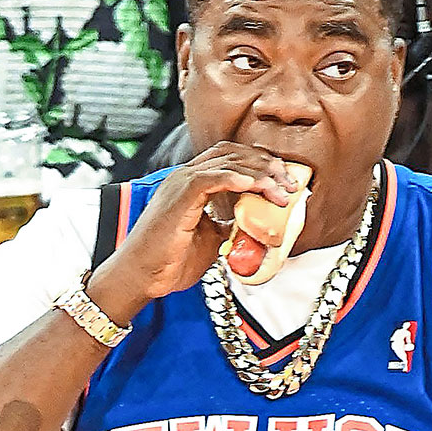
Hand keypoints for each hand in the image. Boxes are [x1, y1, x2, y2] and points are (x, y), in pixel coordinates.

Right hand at [89, 144, 296, 324]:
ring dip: (259, 174)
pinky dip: (235, 178)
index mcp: (193, 183)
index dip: (261, 165)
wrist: (141, 276)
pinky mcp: (179, 195)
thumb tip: (251, 225)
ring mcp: (181, 182)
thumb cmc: (169, 262)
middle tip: (291, 184)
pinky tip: (255, 186)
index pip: (232, 159)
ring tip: (280, 191)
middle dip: (267, 165)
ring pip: (227, 162)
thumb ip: (228, 226)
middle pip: (234, 154)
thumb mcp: (210, 241)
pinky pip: (211, 177)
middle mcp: (186, 176)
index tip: (284, 183)